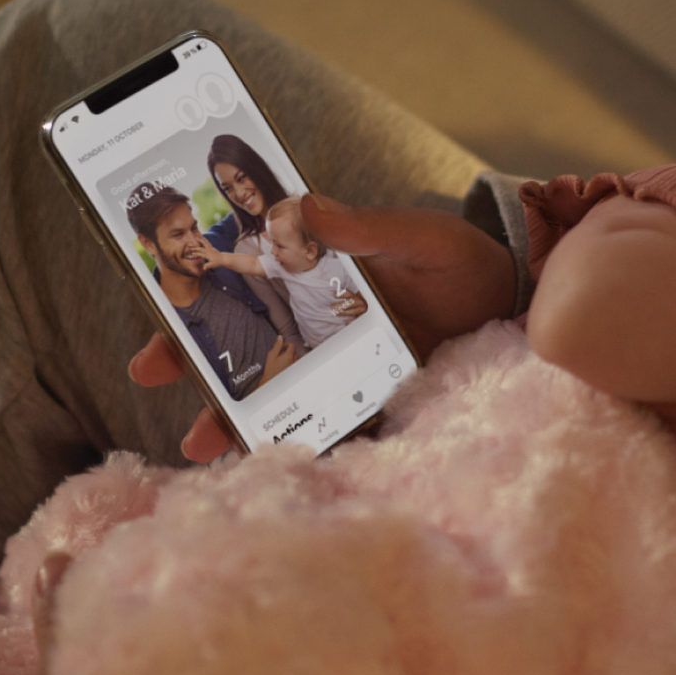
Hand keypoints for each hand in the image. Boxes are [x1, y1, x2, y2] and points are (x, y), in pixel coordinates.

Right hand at [131, 196, 513, 460]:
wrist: (522, 307)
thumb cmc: (463, 263)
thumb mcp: (418, 236)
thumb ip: (366, 226)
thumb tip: (303, 206)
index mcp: (314, 281)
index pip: (237, 296)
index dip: (187, 314)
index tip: (154, 340)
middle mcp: (318, 331)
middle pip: (243, 355)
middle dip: (196, 373)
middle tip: (153, 385)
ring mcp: (345, 373)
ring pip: (279, 400)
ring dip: (239, 421)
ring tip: (203, 447)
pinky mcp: (379, 406)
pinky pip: (335, 430)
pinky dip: (309, 447)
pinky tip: (285, 468)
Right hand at [179, 235, 216, 268]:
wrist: (223, 259)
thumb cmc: (218, 262)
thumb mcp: (213, 265)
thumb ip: (208, 266)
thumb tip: (204, 268)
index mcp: (208, 255)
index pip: (201, 254)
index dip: (196, 254)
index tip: (192, 253)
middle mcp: (209, 251)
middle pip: (201, 249)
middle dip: (196, 248)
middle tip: (191, 248)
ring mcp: (210, 248)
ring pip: (205, 243)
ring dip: (200, 240)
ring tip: (196, 238)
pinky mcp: (212, 247)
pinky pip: (207, 242)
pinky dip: (205, 240)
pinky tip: (202, 237)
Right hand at [258, 335, 301, 387]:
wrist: (271, 380)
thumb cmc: (271, 369)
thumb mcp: (272, 355)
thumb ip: (277, 345)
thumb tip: (280, 337)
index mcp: (289, 356)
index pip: (292, 345)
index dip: (286, 344)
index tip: (281, 346)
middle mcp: (294, 361)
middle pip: (293, 351)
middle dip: (287, 350)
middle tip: (278, 354)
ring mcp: (294, 366)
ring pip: (293, 357)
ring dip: (288, 356)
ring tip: (279, 360)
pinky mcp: (293, 369)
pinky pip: (293, 362)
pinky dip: (289, 361)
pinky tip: (282, 365)